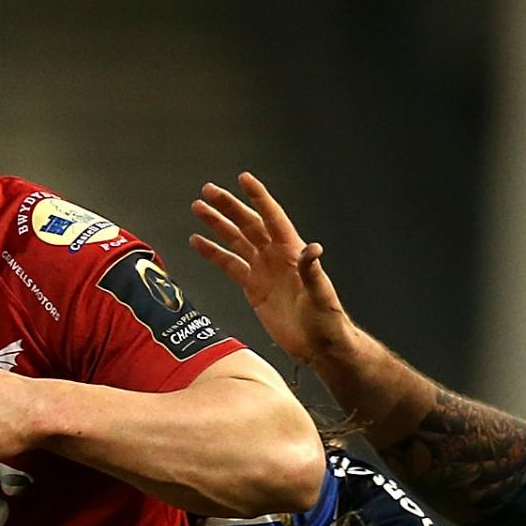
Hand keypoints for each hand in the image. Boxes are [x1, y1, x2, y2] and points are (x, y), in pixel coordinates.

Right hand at [189, 171, 358, 370]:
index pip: (272, 217)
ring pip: (235, 240)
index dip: (258, 197)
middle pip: (248, 223)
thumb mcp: (321, 295)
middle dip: (228, 206)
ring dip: (217, 225)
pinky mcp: (253, 288)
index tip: (244, 179)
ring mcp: (263, 271)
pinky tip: (198, 243)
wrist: (318, 346)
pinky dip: (213, 254)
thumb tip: (312, 249)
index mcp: (292, 252)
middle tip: (208, 191)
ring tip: (198, 209)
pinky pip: (229, 266)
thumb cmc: (327, 321)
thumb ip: (313, 272)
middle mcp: (275, 256)